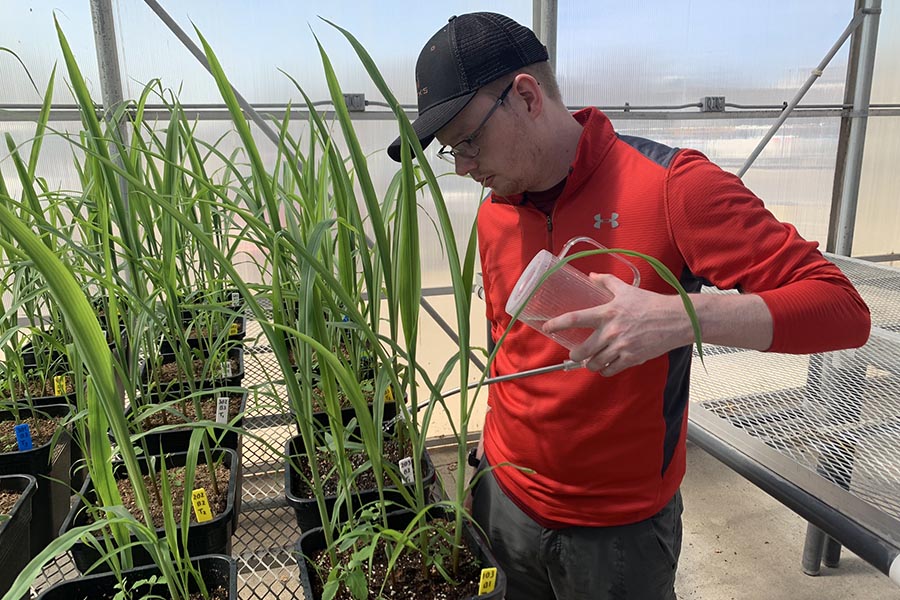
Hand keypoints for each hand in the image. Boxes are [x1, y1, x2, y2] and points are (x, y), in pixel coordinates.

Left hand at [542, 273, 693, 375]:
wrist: (675, 320)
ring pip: (595, 363)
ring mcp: (620, 346)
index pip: (575, 318)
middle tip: (575, 354)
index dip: (557, 324)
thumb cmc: (651, 304)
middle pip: (582, 350)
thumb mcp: (627, 290)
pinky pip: (611, 370)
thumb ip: (607, 282)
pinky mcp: (632, 358)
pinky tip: (605, 366)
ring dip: (590, 364)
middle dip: (575, 355)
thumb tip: (592, 276)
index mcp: (606, 313)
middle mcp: (610, 331)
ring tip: (591, 361)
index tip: (547, 327)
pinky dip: (605, 370)